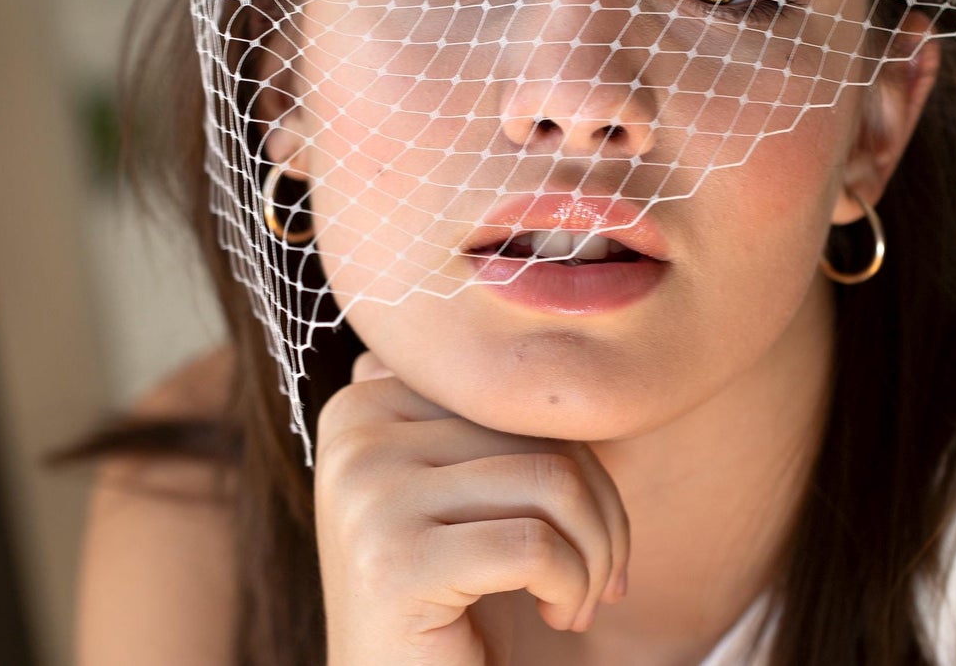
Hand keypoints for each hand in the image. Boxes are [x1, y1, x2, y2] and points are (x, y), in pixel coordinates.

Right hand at [315, 350, 629, 665]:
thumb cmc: (451, 599)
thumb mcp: (461, 490)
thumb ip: (478, 416)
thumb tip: (557, 341)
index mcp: (365, 402)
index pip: (510, 388)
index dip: (576, 451)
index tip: (583, 522)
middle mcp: (354, 433)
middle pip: (534, 429)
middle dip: (599, 507)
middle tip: (602, 574)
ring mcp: (366, 493)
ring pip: (549, 479)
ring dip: (595, 552)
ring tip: (580, 597)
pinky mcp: (392, 562)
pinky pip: (536, 545)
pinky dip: (574, 586)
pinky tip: (559, 615)